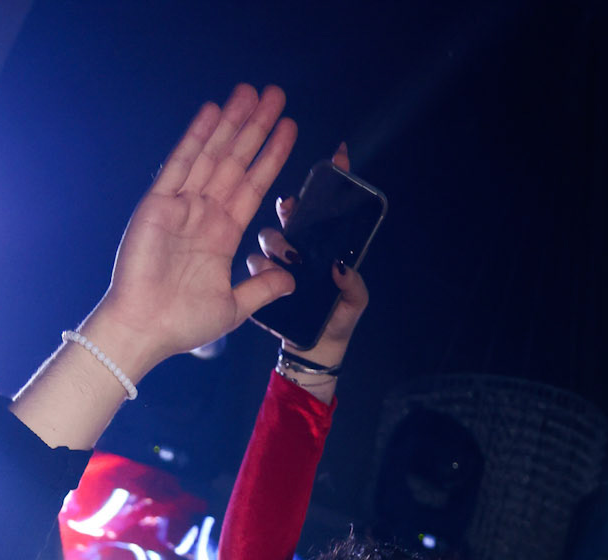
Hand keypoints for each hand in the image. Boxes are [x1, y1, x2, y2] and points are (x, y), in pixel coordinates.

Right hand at [89, 85, 297, 381]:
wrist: (144, 330)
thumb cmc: (183, 324)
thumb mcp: (234, 308)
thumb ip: (262, 288)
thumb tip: (293, 280)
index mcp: (223, 236)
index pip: (254, 186)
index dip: (272, 157)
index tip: (289, 128)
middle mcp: (204, 214)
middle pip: (236, 161)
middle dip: (255, 128)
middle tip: (275, 94)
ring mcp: (181, 206)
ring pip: (211, 154)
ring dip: (230, 123)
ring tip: (250, 91)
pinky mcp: (157, 204)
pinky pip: (178, 164)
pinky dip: (195, 138)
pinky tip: (211, 112)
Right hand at [247, 142, 369, 369]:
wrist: (315, 352)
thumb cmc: (337, 320)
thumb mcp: (355, 301)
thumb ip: (354, 284)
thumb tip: (341, 266)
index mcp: (321, 245)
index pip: (323, 209)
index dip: (330, 180)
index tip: (339, 157)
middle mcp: (297, 248)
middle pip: (287, 216)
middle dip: (288, 208)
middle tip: (291, 211)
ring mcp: (277, 264)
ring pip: (267, 238)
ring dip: (275, 243)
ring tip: (288, 259)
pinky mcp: (260, 284)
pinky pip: (253, 268)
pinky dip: (260, 269)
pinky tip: (268, 275)